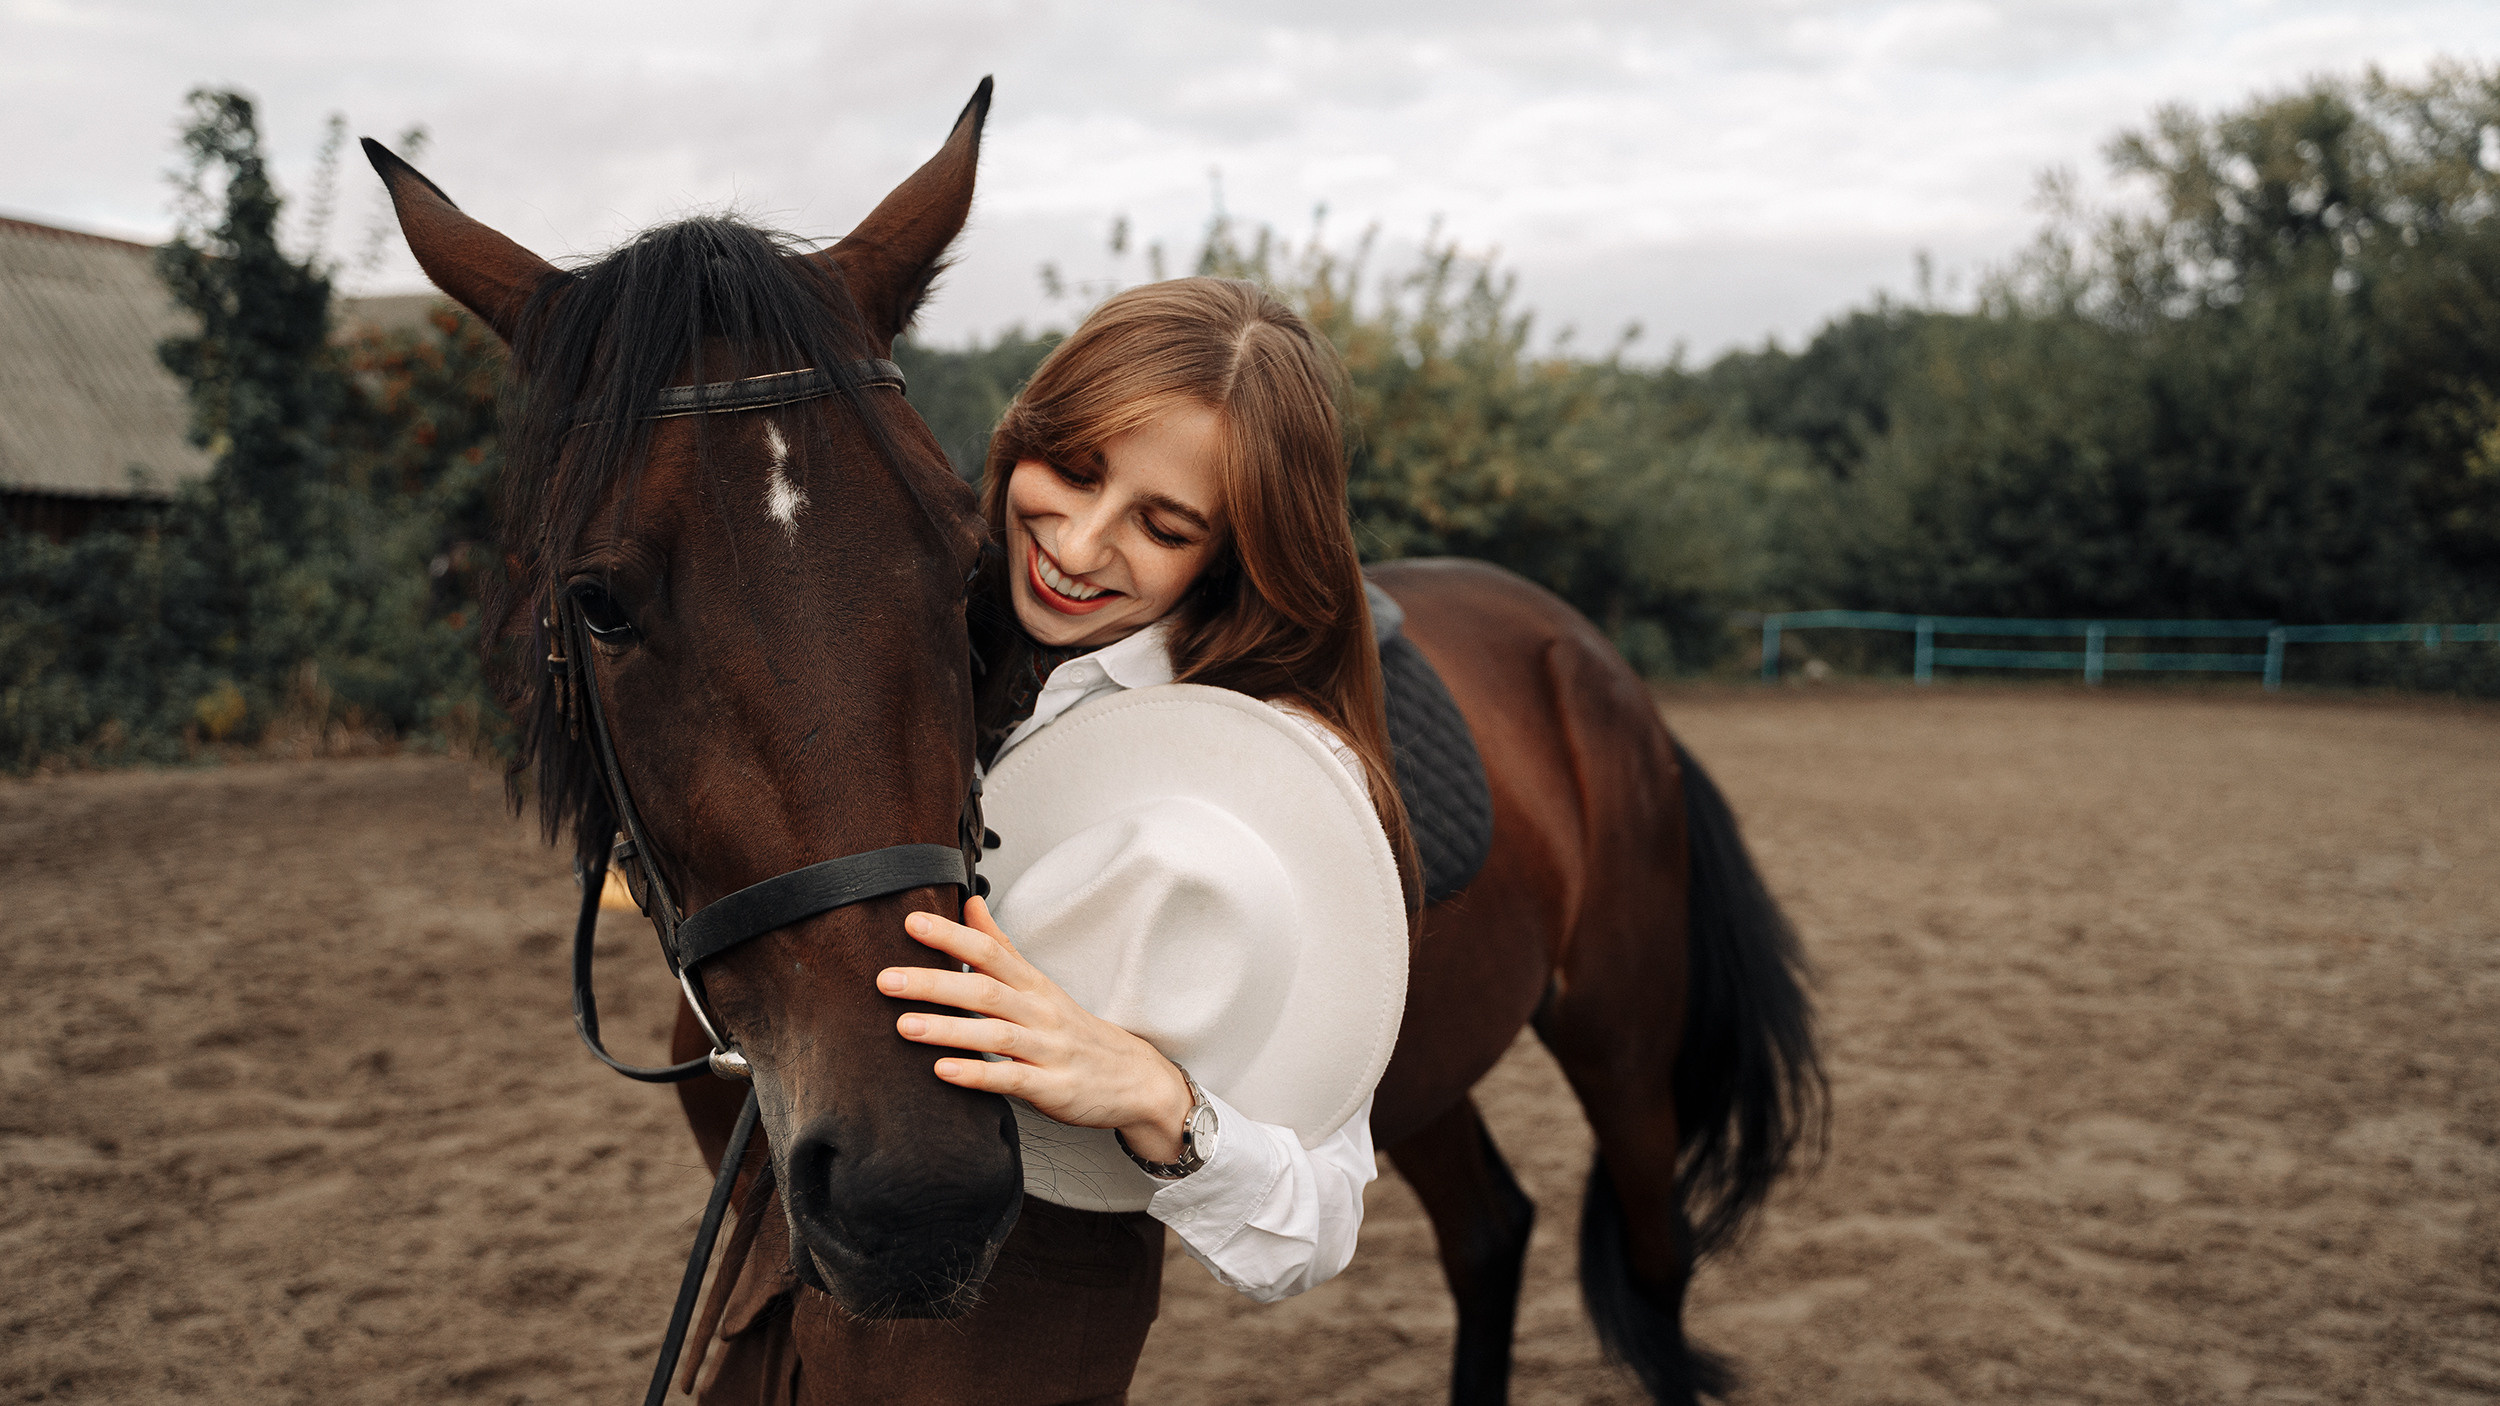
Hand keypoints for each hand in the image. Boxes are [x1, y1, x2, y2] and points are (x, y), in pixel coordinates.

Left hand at [879, 897, 1194, 1161]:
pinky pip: (1012, 1079)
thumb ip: (1001, 946)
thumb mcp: (1039, 983)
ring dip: (948, 1029)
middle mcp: (1040, 1012)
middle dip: (935, 982)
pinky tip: (944, 1071)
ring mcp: (1048, 1050)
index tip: (911, 923)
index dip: (951, 936)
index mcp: (1033, 984)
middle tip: (887, 978)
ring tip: (904, 1025)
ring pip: (996, 1034)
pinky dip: (978, 1074)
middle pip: (985, 989)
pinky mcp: (1053, 1088)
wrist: (1133, 1077)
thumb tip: (970, 902)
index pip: (989, 951)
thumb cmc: (1073, 1029)